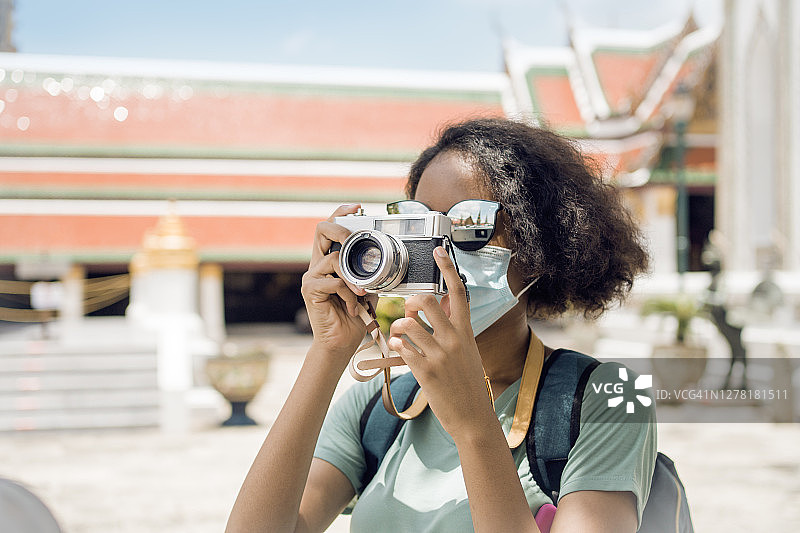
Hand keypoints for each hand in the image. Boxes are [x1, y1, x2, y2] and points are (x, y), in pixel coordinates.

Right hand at [301, 204, 375, 365]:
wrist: (342, 342)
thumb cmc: (355, 316)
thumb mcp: (368, 288)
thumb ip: (370, 272)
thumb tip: (387, 259)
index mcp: (330, 261)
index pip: (330, 229)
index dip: (341, 213)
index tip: (357, 207)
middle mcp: (317, 265)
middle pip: (320, 230)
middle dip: (340, 228)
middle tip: (352, 236)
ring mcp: (311, 277)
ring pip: (333, 259)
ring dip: (353, 279)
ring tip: (361, 295)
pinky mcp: (310, 290)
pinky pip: (333, 281)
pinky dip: (348, 293)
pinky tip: (352, 306)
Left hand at [387, 246, 494, 440]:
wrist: (473, 418)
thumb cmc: (468, 384)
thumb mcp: (467, 352)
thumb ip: (454, 330)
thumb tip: (438, 308)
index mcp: (466, 332)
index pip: (458, 293)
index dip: (448, 269)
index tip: (438, 251)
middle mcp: (454, 339)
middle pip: (426, 301)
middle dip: (411, 303)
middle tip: (409, 314)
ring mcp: (439, 355)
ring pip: (407, 324)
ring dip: (398, 327)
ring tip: (400, 336)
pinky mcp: (425, 371)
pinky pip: (401, 348)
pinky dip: (395, 347)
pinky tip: (398, 351)